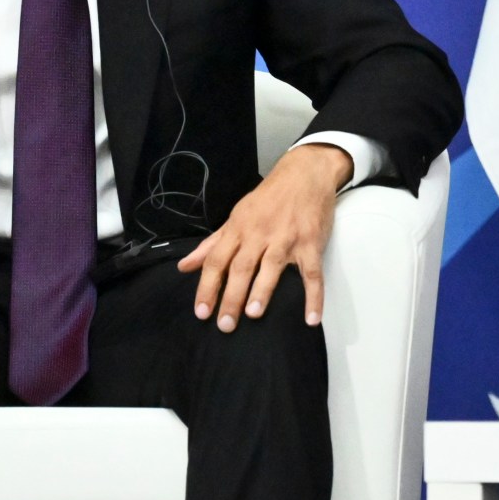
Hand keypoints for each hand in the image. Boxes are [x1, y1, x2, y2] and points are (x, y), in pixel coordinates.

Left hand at [177, 143, 350, 330]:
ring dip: (263, 291)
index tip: (201, 312)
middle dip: (231, 297)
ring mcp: (287, 238)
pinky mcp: (311, 243)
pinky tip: (311, 318)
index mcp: (238, 228)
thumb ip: (212, 245)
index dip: (207, 286)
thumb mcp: (236, 217)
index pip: (217, 260)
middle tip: (225, 325)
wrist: (305, 174)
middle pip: (241, 267)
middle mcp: (260, 234)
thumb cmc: (269, 198)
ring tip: (253, 314)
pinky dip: (314, 296)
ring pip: (272, 267)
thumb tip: (184, 266)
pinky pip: (312, 273)